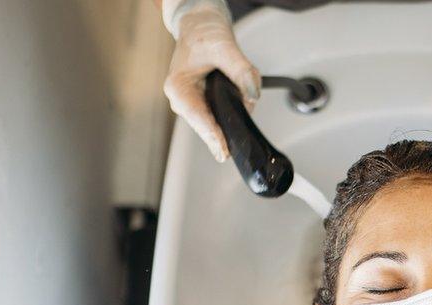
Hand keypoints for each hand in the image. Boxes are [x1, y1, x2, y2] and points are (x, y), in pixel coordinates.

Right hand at [162, 0, 260, 161]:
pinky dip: (239, 105)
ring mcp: (196, 105)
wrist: (201, 25)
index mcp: (178, 89)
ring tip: (242, 86)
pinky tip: (243, 93)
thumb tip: (253, 94)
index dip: (213, 136)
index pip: (198, 119)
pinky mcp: (207, 105)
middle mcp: (184, 101)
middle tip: (247, 104)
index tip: (224, 152)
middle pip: (211, 125)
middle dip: (232, 119)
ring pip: (222, 120)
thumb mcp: (225, 47)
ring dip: (238, 108)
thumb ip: (241, 70)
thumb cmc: (204, 34)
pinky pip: (227, 114)